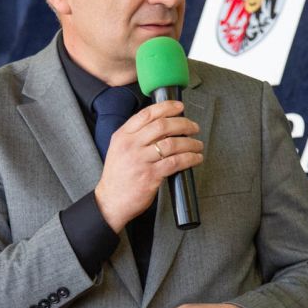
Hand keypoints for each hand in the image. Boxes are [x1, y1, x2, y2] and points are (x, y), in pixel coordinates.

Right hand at [94, 100, 201, 232]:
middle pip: (162, 126)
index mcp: (122, 136)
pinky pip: (175, 162)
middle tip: (193, 127)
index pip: (147, 114)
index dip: (166, 107)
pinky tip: (196, 158)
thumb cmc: (117, 177)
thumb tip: (163, 126)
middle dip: (183, 124)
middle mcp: (130, 145)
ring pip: (172, 143)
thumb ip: (136, 136)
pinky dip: (190, 158)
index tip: (179, 107)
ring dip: (190, 142)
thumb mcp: (119, 149)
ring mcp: (140, 160)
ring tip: (197, 144)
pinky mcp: (150, 176)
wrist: (110, 201)